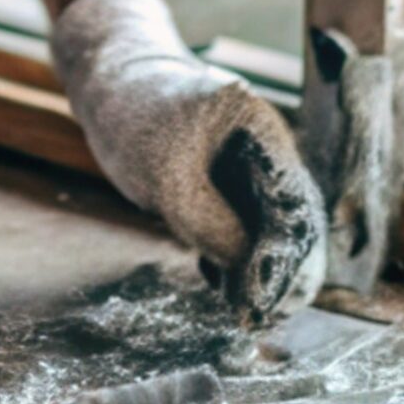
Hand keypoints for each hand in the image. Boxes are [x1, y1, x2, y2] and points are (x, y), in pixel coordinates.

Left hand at [52, 0, 328, 324]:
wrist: (109, 86)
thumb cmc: (133, 118)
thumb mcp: (167, 179)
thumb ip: (212, 225)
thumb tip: (250, 273)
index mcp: (262, 130)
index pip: (293, 204)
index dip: (283, 259)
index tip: (261, 301)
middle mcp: (268, 149)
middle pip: (294, 219)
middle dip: (281, 272)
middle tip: (260, 317)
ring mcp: (251, 165)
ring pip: (272, 227)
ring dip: (262, 270)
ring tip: (244, 310)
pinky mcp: (229, 181)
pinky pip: (246, 224)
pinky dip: (237, 255)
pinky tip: (217, 279)